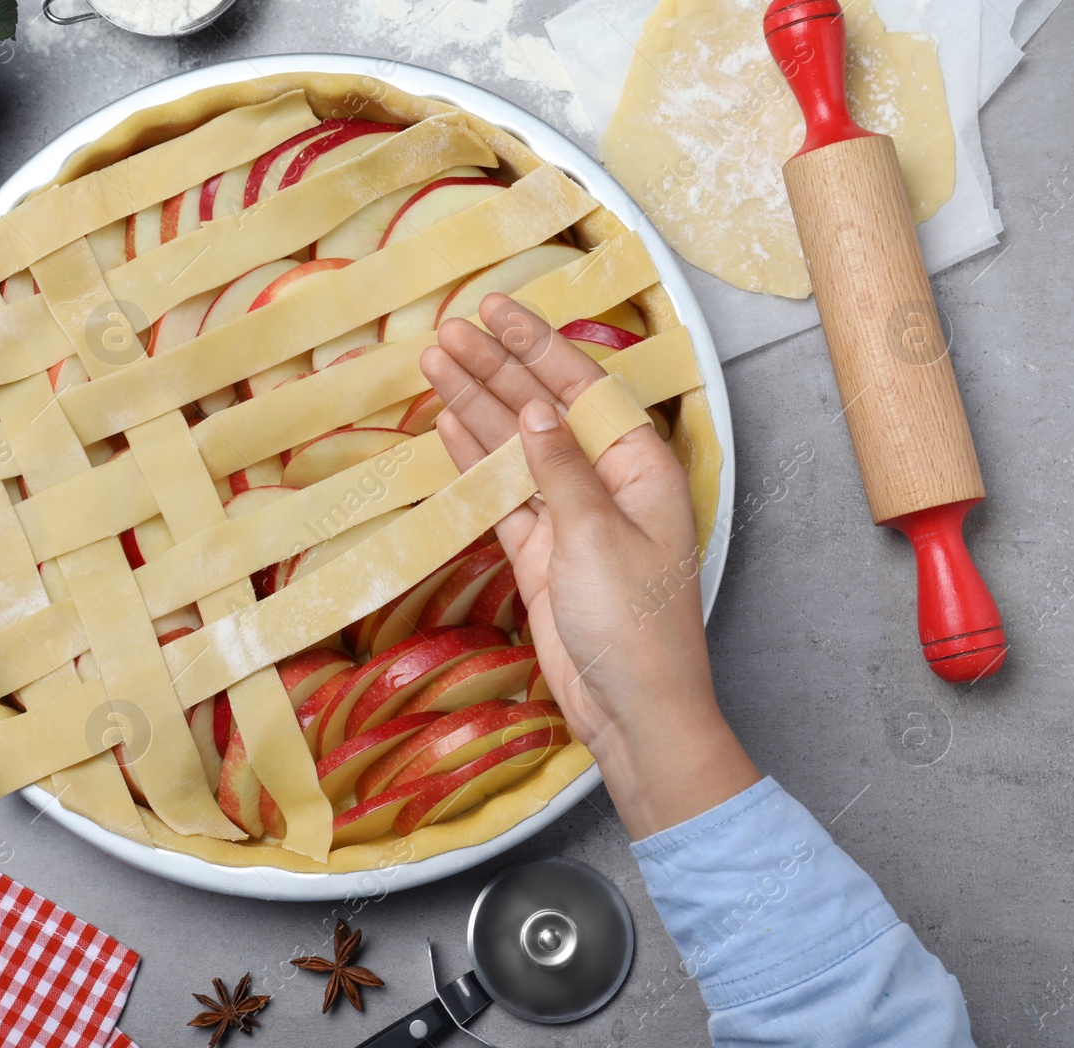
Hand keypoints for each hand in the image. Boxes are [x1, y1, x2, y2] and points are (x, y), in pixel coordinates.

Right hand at [421, 295, 757, 837]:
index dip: (537, 346)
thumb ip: (558, 468)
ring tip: (433, 364)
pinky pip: (502, 496)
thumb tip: (532, 409)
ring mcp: (569, 517)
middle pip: (543, 411)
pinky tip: (448, 426)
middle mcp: (605, 482)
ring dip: (477, 408)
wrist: (631, 709)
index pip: (582, 388)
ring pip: (515, 449)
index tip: (494, 310)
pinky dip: (474, 463)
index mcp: (640, 466)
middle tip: (445, 332)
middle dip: (496, 370)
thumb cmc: (634, 623)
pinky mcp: (540, 554)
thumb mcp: (597, 535)